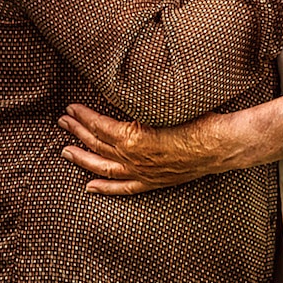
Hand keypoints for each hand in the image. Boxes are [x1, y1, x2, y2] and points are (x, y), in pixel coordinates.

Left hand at [59, 104, 225, 193]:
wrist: (220, 145)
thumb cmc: (197, 121)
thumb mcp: (162, 106)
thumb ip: (137, 105)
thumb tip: (118, 95)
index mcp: (133, 138)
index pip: (99, 125)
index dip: (83, 116)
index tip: (71, 108)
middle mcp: (132, 158)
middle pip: (96, 144)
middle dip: (76, 132)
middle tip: (62, 122)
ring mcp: (141, 172)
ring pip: (103, 166)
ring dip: (82, 158)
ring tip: (65, 151)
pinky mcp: (152, 181)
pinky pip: (123, 187)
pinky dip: (105, 187)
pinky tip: (90, 186)